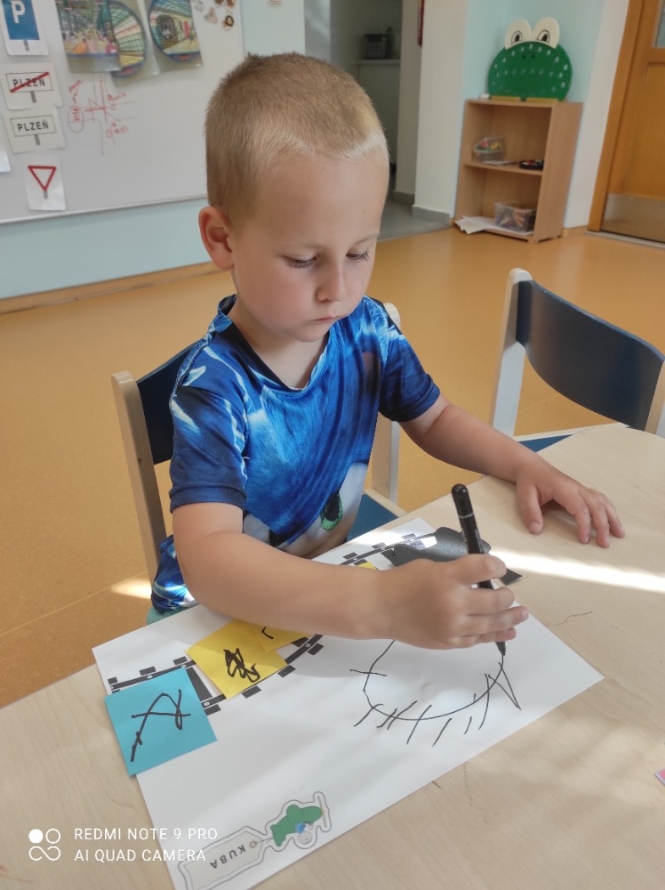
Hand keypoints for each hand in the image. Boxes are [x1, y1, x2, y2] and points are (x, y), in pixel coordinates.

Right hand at [382, 554, 528, 648]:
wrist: (381, 608)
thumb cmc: (404, 582)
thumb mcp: (432, 567)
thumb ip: (458, 572)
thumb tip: (483, 578)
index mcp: (447, 576)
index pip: (485, 568)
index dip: (498, 567)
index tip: (500, 568)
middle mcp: (454, 602)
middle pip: (495, 600)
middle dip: (507, 596)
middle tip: (509, 594)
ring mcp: (453, 625)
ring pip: (491, 623)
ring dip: (510, 618)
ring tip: (522, 614)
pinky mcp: (449, 641)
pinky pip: (477, 639)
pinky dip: (494, 635)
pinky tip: (507, 631)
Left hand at [515, 457, 623, 546]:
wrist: (531, 466)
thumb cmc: (529, 481)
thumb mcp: (524, 495)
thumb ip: (530, 512)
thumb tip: (536, 530)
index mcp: (564, 488)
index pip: (580, 508)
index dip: (584, 524)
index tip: (584, 540)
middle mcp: (577, 487)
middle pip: (596, 505)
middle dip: (603, 525)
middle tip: (605, 544)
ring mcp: (581, 488)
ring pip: (602, 502)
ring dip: (612, 517)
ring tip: (619, 534)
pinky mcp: (582, 491)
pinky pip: (600, 499)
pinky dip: (609, 510)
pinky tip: (613, 521)